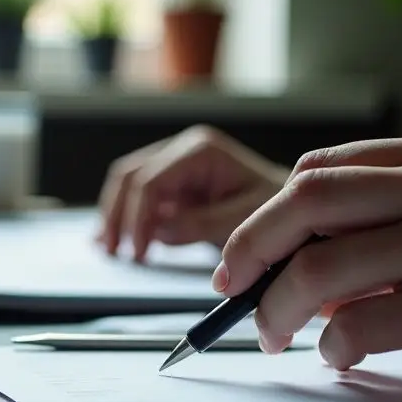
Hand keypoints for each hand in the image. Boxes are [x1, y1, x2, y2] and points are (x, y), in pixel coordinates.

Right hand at [97, 125, 284, 260]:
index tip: (138, 252)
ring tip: (110, 249)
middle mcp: (183, 149)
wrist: (291, 206)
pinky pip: (138, 196)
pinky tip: (111, 240)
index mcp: (200, 150)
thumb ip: (201, 223)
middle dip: (117, 215)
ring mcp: (175, 164)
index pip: (151, 180)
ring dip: (115, 216)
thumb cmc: (274, 209)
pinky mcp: (172, 183)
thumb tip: (159, 230)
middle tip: (114, 252)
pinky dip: (123, 217)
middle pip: (130, 176)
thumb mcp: (244, 219)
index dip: (137, 218)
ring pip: (126, 183)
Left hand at [215, 132, 401, 391]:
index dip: (263, 217)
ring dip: (278, 310)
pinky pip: (360, 329)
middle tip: (230, 293)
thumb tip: (291, 259)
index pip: (318, 172)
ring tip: (276, 337)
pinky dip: (332, 349)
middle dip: (248, 251)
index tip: (239, 258)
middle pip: (304, 203)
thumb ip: (389, 213)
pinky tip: (340, 358)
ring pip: (320, 269)